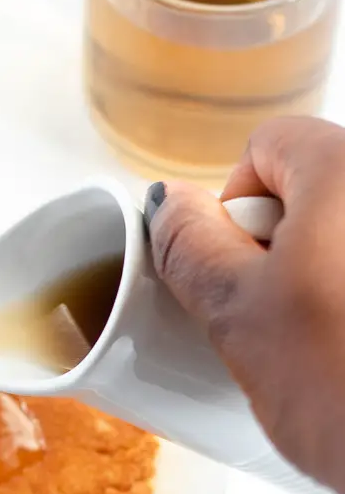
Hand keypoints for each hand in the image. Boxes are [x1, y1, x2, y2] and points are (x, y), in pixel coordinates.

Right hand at [145, 116, 344, 493]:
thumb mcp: (238, 312)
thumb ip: (191, 245)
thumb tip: (166, 205)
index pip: (269, 147)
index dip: (233, 210)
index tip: (235, 271)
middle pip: (316, 190)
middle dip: (279, 249)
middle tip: (276, 318)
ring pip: (340, 240)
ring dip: (317, 280)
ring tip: (321, 345)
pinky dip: (344, 302)